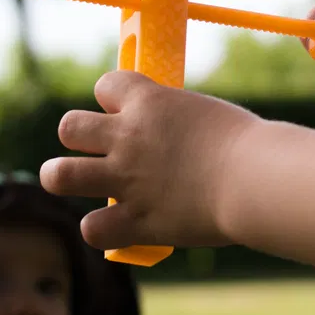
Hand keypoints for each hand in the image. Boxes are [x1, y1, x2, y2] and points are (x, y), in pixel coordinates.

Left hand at [39, 71, 261, 250]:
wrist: (255, 178)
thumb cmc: (247, 143)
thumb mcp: (206, 112)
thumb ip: (177, 120)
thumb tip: (175, 134)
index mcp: (149, 101)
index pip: (105, 84)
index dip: (112, 97)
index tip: (125, 110)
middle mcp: (128, 137)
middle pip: (69, 127)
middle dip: (78, 137)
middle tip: (100, 150)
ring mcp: (126, 179)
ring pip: (59, 175)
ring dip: (66, 178)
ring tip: (81, 182)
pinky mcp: (135, 220)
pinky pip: (92, 228)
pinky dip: (101, 230)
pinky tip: (116, 226)